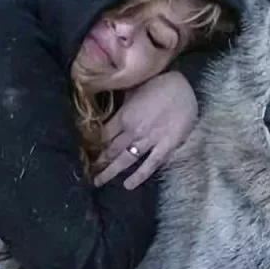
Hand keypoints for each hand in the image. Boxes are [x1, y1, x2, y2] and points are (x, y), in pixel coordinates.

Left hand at [93, 71, 197, 189]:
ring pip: (126, 160)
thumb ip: (122, 102)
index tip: (86, 153)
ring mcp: (149, 140)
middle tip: (90, 172)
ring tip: (99, 182)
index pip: (103, 135)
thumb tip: (107, 104)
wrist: (183, 86)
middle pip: (111, 150)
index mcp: (123, 116)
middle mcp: (132, 131)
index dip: (93, 145)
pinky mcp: (166, 146)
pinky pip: (150, 164)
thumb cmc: (159, 83)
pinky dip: (139, 175)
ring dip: (111, 172)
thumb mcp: (134, 89)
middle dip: (99, 162)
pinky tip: (128, 185)